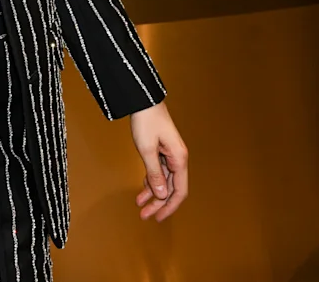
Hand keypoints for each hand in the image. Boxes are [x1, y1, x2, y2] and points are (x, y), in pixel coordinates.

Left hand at [130, 101, 188, 221]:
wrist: (143, 100)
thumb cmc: (146, 121)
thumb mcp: (147, 149)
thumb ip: (154, 173)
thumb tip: (160, 194)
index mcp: (179, 159)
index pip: (179, 191)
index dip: (169, 206)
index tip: (159, 217)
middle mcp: (178, 159)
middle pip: (170, 188)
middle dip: (158, 203)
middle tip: (144, 215)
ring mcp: (170, 155)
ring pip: (164, 180)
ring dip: (152, 193)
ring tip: (139, 204)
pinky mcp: (162, 150)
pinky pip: (159, 171)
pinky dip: (150, 180)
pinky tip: (142, 188)